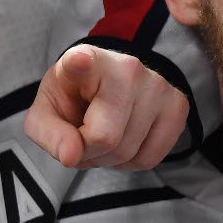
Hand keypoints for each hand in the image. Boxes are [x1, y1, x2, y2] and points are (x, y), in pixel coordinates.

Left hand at [24, 44, 187, 169]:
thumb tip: (71, 156)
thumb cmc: (71, 99)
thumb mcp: (44, 116)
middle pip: (106, 139)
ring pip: (130, 152)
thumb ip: (49, 135)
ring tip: (100, 137)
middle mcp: (127, 67)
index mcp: (83, 62)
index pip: (82, 63)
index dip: (79, 64)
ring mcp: (158, 85)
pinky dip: (131, 162)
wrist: (99, 90)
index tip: (78, 60)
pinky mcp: (178, 104)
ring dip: (108, 160)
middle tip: (81, 138)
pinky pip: (151, 158)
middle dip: (87, 154)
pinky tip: (122, 140)